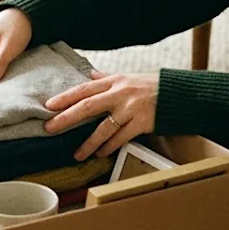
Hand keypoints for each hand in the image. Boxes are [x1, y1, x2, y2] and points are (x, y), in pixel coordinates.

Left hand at [43, 70, 158, 160]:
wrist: (180, 94)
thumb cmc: (152, 86)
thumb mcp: (129, 77)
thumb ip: (108, 78)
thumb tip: (90, 74)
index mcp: (114, 81)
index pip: (84, 89)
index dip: (65, 97)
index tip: (48, 106)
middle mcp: (120, 93)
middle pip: (87, 106)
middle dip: (66, 118)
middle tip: (49, 129)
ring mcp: (131, 108)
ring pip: (104, 128)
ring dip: (88, 143)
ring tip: (77, 154)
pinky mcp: (142, 122)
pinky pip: (121, 137)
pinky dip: (110, 147)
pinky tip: (101, 154)